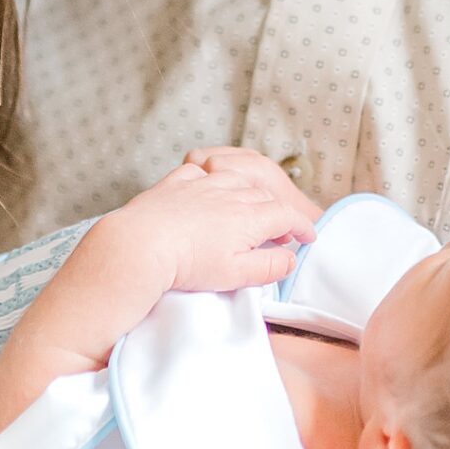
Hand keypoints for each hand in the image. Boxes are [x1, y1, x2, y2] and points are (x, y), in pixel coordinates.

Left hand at [132, 146, 318, 291]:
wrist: (141, 245)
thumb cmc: (188, 264)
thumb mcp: (236, 275)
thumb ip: (269, 267)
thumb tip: (290, 259)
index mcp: (249, 217)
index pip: (286, 216)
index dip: (301, 226)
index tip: (308, 237)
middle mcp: (230, 193)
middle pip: (264, 197)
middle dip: (277, 213)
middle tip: (279, 233)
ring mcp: (202, 184)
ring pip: (235, 180)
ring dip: (248, 194)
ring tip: (247, 211)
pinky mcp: (175, 183)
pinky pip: (200, 173)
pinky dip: (211, 181)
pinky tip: (208, 190)